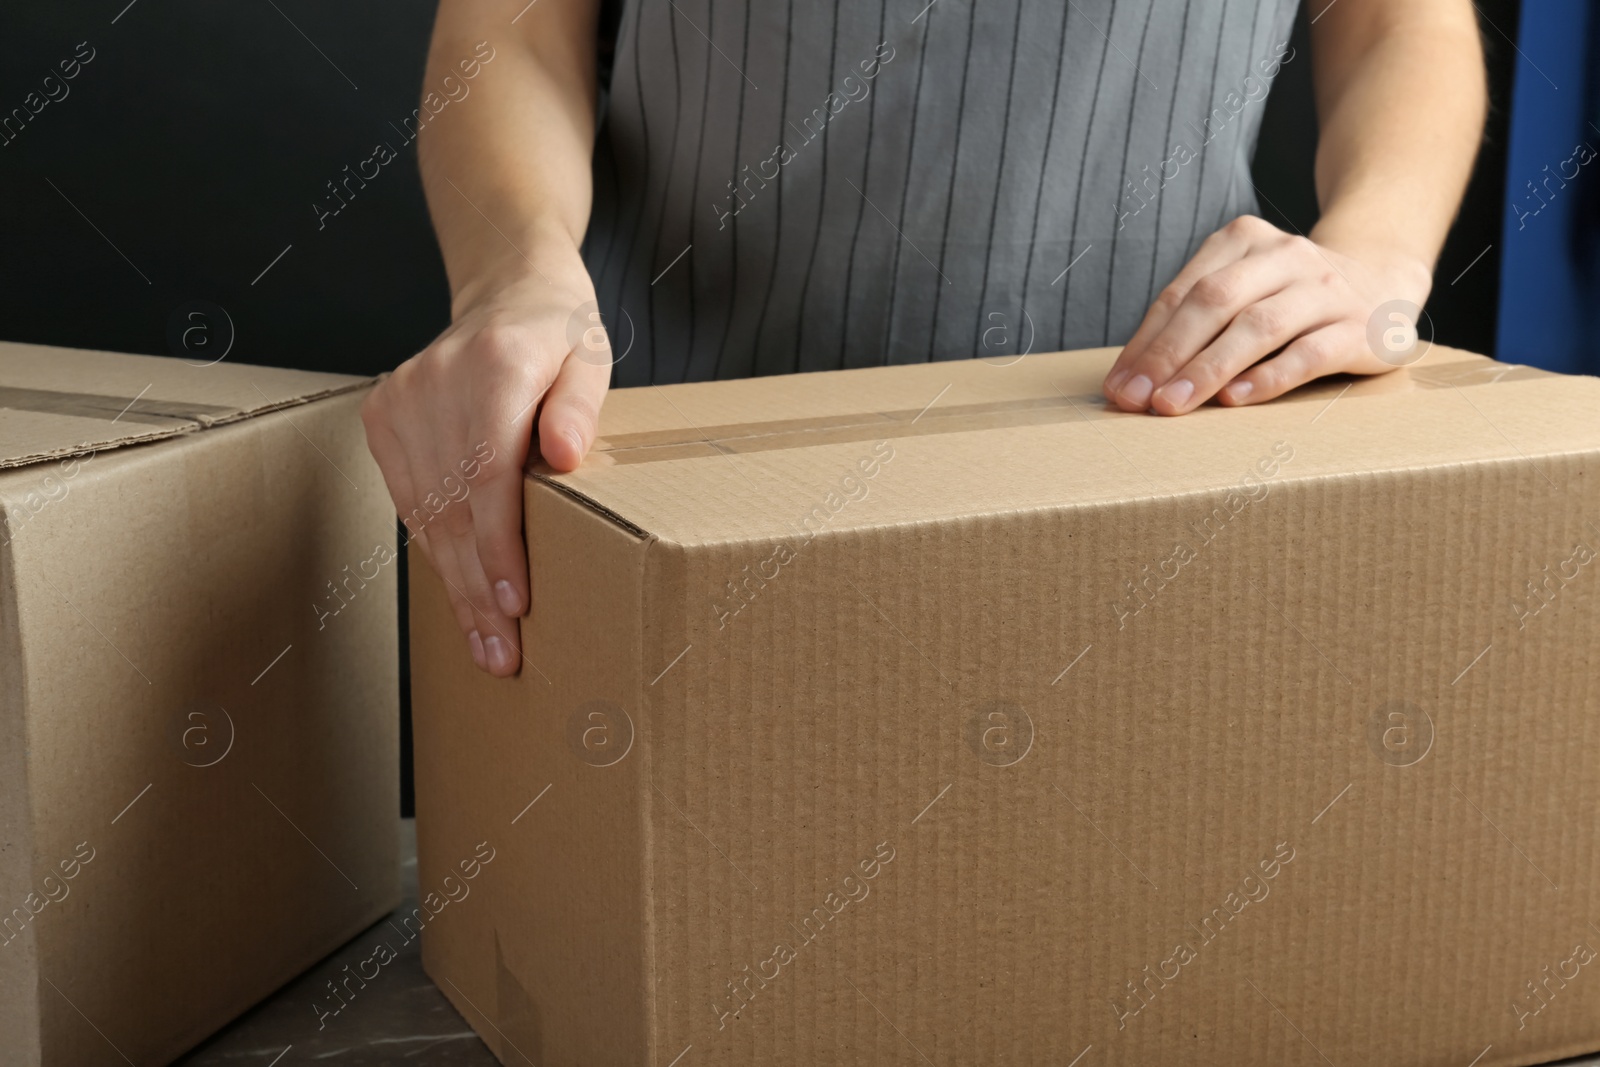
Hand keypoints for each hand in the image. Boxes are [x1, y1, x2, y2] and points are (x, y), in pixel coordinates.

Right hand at [362, 265, 610, 675]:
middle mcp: (435, 384)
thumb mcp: (592, 357)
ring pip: (424, 514)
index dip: (500, 550)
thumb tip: (565, 455)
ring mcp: (400, 400)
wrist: (506, 288)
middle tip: (501, 655)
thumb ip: (578, 407)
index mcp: (494, 368)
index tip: (516, 607)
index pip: (488, 478)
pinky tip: (459, 596)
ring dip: (454, 586)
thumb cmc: (559, 334)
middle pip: (453, 508)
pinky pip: (408, 501)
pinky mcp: (382, 416)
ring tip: (483, 645)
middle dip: (477, 591)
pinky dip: (435, 552)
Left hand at [1102, 215, 1432, 414]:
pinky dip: (1268, 377)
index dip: (1145, 341)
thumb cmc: (1289, 297)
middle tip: (1135, 399)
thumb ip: (1193, 321)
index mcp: (1244, 240)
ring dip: (1208, 369)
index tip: (1118, 385)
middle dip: (1167, 354)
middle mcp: (1286, 256)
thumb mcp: (1242, 289)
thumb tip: (1132, 379)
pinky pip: (1309, 353)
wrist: (1384, 280)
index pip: (1182, 293)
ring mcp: (1326, 290)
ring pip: (1258, 327)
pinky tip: (1235, 399)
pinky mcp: (1360, 328)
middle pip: (1215, 303)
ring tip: (1172, 404)